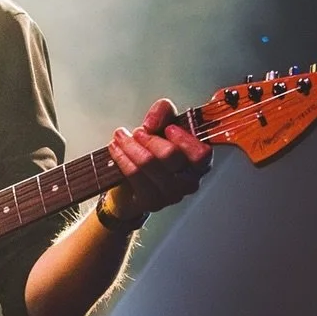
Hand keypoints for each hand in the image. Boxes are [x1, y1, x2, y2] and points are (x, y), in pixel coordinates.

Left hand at [104, 99, 211, 225]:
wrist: (131, 189)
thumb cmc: (153, 156)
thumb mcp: (162, 127)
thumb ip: (164, 113)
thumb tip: (154, 120)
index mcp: (199, 163)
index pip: (201, 153)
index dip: (184, 139)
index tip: (168, 128)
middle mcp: (189, 181)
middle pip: (171, 155)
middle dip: (150, 138)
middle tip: (138, 132)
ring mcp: (171, 195)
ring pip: (149, 164)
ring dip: (131, 146)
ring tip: (121, 138)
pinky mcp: (151, 202)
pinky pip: (134, 175)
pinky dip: (122, 158)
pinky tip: (115, 150)